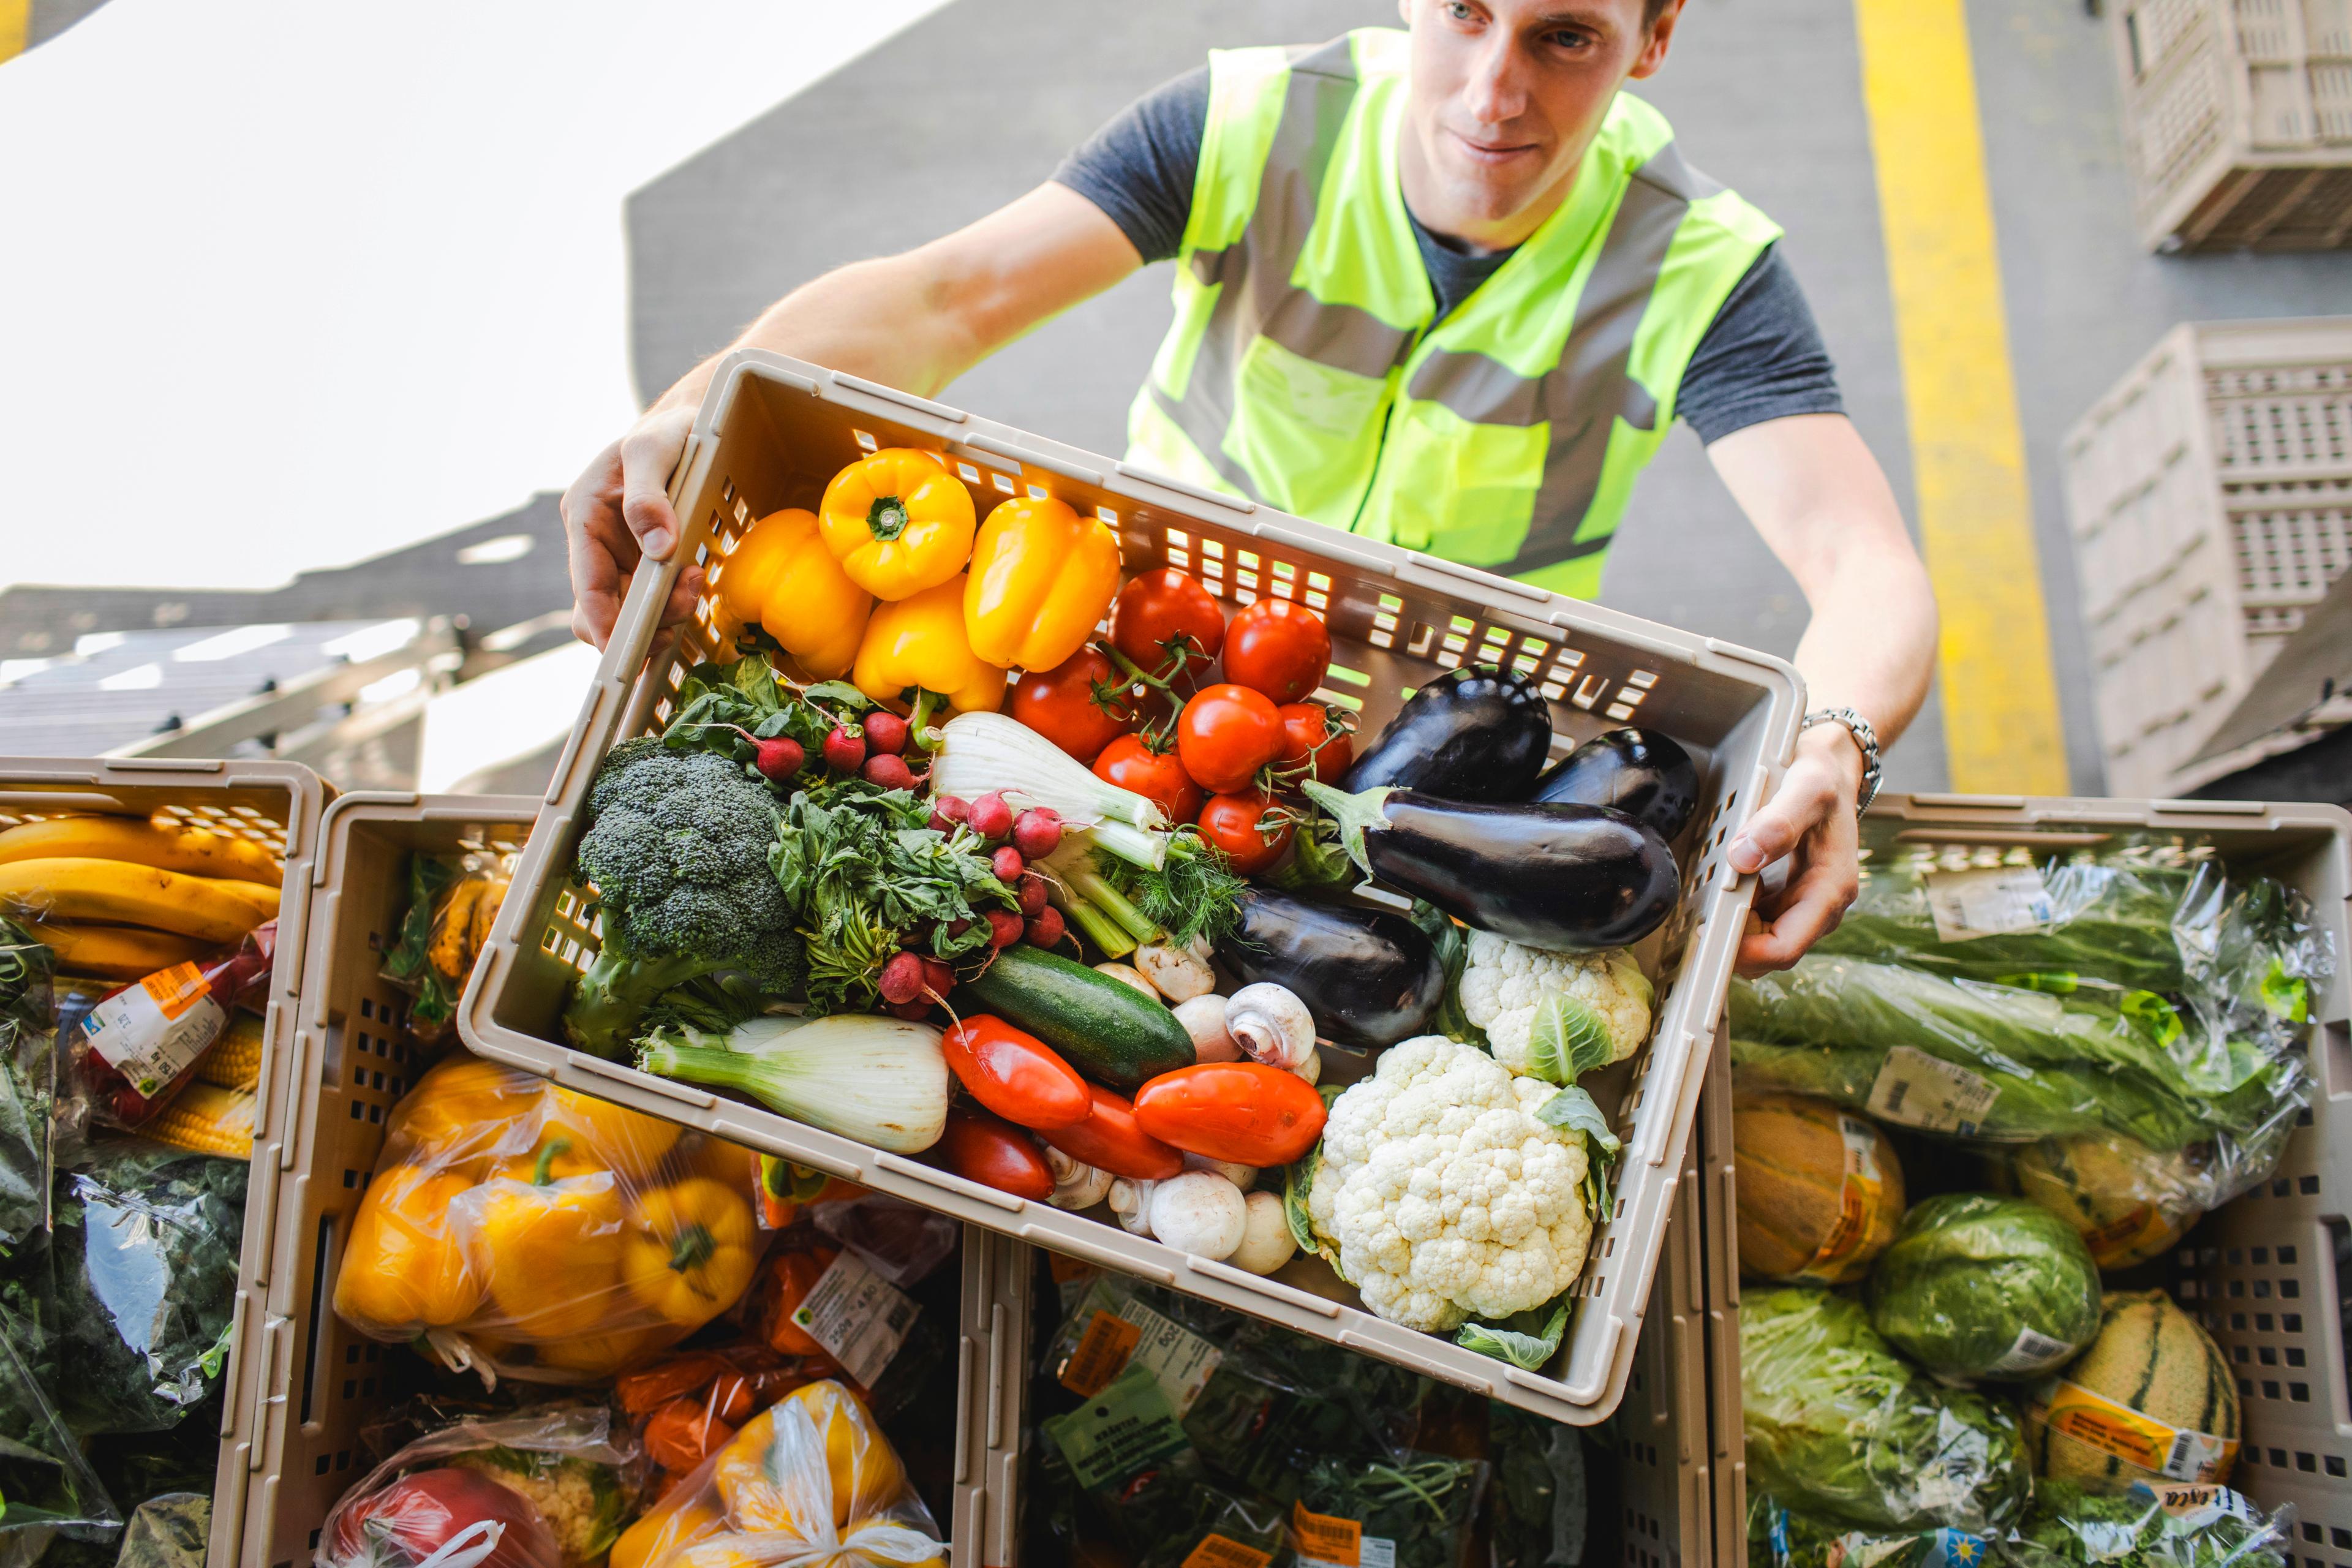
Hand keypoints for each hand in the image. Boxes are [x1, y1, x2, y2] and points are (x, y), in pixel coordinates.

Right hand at [562, 404, 705, 649]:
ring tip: (695, 584)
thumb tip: (658, 548)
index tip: (627, 652)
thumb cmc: (666, 432)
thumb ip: (647, 497)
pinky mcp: (641, 563)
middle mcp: (594, 543)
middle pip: (603, 610)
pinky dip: (671, 604)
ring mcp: (617, 556)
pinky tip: (693, 587)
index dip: (604, 625)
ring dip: (663, 614)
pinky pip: (649, 601)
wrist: (684, 426)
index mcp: (584, 515)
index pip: (586, 586)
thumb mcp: (653, 451)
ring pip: (628, 612)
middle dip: (642, 622)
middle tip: (687, 599)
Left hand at [1727, 721, 1863, 974]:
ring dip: (1732, 929)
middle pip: (1771, 953)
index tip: (1706, 934)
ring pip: (1762, 939)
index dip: (1745, 953)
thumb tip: (1743, 859)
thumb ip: (1778, 823)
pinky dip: (1736, 911)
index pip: (1785, 948)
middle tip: (1694, 920)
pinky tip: (1719, 889)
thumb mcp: (1806, 789)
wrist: (1832, 766)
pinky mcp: (1790, 894)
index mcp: (1830, 889)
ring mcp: (1805, 902)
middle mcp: (1821, 904)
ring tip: (1703, 903)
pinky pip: (1759, 919)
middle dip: (1733, 945)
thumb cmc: (1823, 777)